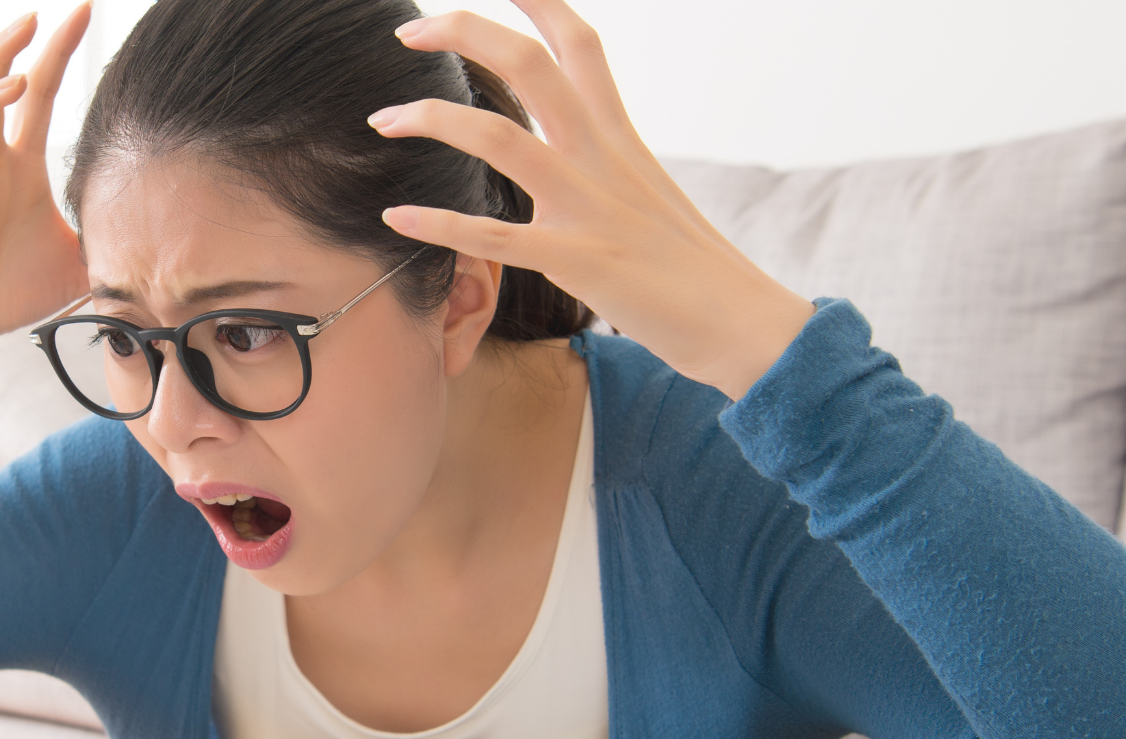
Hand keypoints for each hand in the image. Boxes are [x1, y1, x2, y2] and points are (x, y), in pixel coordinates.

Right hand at [0, 4, 92, 402]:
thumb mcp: (78, 257)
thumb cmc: (12, 286)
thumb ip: (113, 237)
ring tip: (13, 83)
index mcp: (19, 168)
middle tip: (34, 16)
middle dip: (8, 53)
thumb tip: (172, 238)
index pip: (37, 96)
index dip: (54, 52)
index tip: (80, 10)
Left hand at [370, 0, 814, 400]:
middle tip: (408, 32)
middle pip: (529, 65)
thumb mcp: (649, 191)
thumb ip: (607, 161)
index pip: (579, 44)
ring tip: (382, 120)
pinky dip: (440, 223)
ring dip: (432, 120)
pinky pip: (494, 236)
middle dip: (464, 33)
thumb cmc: (693, 265)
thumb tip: (578, 146)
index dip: (538, 1)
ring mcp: (588, 207)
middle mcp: (602, 158)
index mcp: (621, 136)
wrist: (742, 320)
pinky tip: (397, 215)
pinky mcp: (576, 261)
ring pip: (499, 138)